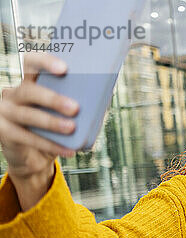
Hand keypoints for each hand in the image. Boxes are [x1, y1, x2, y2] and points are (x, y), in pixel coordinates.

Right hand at [0, 53, 78, 181]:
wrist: (35, 158)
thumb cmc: (55, 131)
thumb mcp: (66, 115)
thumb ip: (81, 103)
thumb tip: (107, 95)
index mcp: (30, 83)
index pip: (31, 63)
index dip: (45, 62)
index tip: (64, 69)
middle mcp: (14, 94)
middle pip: (29, 90)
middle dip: (53, 99)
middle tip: (75, 108)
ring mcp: (6, 112)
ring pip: (27, 114)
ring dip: (52, 122)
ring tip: (71, 128)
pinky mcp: (4, 132)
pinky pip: (27, 138)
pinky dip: (51, 144)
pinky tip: (69, 150)